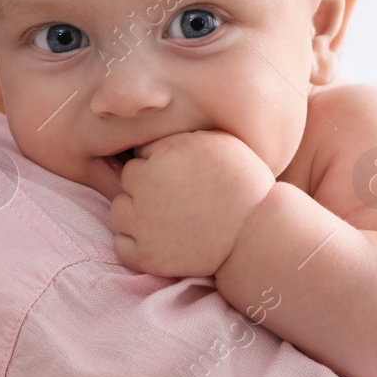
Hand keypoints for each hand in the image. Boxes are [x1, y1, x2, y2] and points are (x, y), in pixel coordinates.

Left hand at [110, 130, 274, 277]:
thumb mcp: (219, 142)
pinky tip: (158, 241)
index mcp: (164, 153)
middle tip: (175, 197)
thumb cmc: (245, 184)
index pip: (142, 153)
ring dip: (136, 214)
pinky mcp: (146, 255)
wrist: (257, 232)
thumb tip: (162, 121)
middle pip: (128, 178)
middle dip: (146, 186)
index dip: (161, 163)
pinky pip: (121, 246)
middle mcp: (146, 184)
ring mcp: (143, 222)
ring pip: (119, 211)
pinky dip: (134, 245)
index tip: (180, 175)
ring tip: (167, 219)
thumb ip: (185, 135)